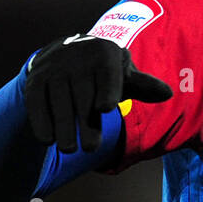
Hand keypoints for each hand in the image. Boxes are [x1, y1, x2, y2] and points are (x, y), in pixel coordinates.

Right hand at [24, 34, 171, 152]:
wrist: (65, 52)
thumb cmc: (103, 71)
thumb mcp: (123, 74)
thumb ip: (143, 85)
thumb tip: (167, 93)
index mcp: (105, 54)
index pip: (107, 75)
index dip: (106, 90)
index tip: (105, 108)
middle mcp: (78, 57)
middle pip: (82, 94)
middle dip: (86, 122)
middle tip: (92, 148)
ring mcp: (54, 67)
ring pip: (58, 100)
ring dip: (62, 126)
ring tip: (69, 149)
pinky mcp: (35, 78)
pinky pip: (36, 101)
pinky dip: (40, 120)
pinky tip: (47, 140)